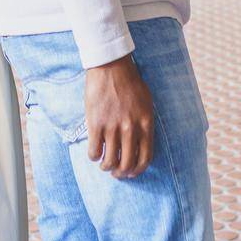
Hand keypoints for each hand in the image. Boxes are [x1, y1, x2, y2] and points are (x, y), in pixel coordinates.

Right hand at [84, 54, 155, 178]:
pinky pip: (94, 151)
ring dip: (106, 167)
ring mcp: (113, 127)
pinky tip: (94, 152)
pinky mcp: (95, 124)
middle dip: (121, 173)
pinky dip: (93, 156)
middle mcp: (130, 129)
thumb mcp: (147, 103)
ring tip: (104, 164)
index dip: (138, 170)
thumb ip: (145, 124)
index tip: (131, 172)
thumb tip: (141, 144)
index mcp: (146, 124)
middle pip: (127, 164)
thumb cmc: (130, 83)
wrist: (111, 67)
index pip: (145, 158)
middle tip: (116, 171)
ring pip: (109, 162)